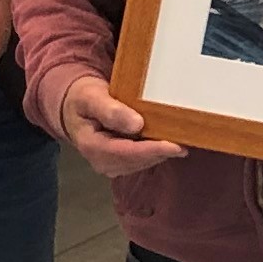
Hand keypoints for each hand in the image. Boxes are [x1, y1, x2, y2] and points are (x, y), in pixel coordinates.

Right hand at [57, 71, 188, 178]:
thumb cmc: (83, 98)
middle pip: (137, 161)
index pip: (126, 153)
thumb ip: (110, 110)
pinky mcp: (120, 162)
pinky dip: (157, 152)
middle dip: (161, 153)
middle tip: (186, 141)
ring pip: (142, 163)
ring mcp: (110, 164)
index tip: (174, 145)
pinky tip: (169, 143)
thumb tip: (136, 124)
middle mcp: (100, 161)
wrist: (76, 107)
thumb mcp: (91, 97)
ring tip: (181, 140)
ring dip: (161, 154)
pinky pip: (142, 160)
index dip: (151, 150)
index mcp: (91, 145)